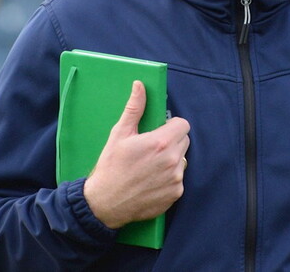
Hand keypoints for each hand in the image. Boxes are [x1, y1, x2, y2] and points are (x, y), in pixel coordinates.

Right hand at [83, 80, 190, 228]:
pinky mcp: (176, 194)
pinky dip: (169, 178)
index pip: (183, 125)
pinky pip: (179, 178)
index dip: (172, 126)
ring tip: (150, 166)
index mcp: (161, 142)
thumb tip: (140, 86)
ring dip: (171, 160)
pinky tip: (152, 180)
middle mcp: (172, 160)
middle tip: (151, 148)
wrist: (105, 203)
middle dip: (171, 141)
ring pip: (182, 160)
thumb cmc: (111, 166)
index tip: (159, 131)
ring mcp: (176, 178)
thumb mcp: (119, 134)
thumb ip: (134, 108)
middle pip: (184, 141)